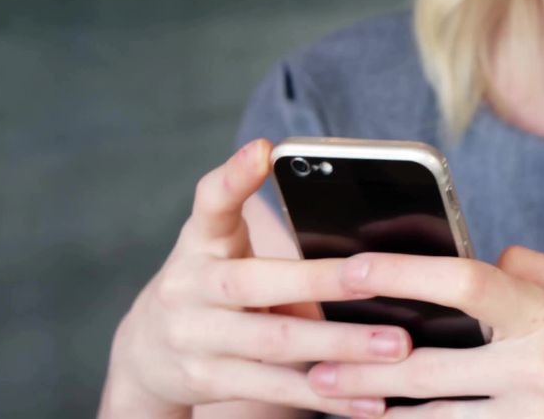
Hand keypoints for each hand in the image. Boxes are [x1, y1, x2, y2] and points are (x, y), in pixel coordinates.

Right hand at [99, 140, 411, 418]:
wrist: (146, 353)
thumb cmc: (213, 287)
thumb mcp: (225, 253)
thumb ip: (274, 247)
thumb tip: (369, 258)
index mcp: (200, 242)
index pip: (210, 202)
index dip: (233, 176)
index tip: (263, 150)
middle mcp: (189, 286)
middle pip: (258, 281)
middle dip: (324, 281)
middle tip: (380, 278)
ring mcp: (195, 337)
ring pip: (276, 342)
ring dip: (340, 346)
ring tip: (396, 347)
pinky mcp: (207, 380)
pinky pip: (277, 388)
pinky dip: (329, 396)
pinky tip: (373, 400)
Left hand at [305, 247, 543, 417]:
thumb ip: (535, 269)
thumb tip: (483, 256)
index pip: (465, 283)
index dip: (403, 271)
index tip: (352, 266)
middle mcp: (535, 368)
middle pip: (430, 364)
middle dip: (364, 363)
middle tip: (312, 359)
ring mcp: (531, 416)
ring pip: (434, 417)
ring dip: (378, 410)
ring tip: (331, 400)